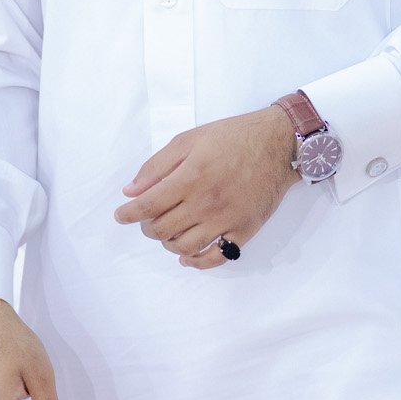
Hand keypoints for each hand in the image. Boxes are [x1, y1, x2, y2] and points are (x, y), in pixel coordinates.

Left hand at [113, 105, 299, 268]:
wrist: (280, 143)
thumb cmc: (233, 137)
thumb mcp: (190, 139)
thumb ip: (157, 165)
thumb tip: (130, 191)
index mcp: (191, 177)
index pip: (148, 206)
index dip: (129, 214)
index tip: (120, 216)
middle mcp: (207, 203)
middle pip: (163, 230)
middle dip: (147, 228)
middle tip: (148, 219)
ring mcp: (227, 220)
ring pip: (185, 247)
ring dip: (168, 243)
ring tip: (168, 232)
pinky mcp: (245, 231)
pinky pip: (216, 258)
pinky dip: (196, 262)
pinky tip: (187, 256)